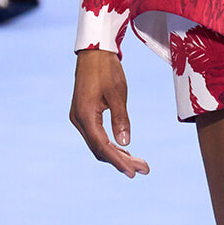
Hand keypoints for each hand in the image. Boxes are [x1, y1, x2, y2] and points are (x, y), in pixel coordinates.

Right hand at [70, 48, 149, 177]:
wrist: (94, 52)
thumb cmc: (106, 69)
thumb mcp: (117, 93)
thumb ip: (121, 118)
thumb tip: (125, 143)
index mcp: (85, 115)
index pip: (102, 146)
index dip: (118, 161)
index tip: (133, 172)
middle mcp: (79, 120)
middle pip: (99, 149)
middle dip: (121, 161)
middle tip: (144, 169)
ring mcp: (79, 118)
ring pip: (97, 145)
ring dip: (117, 155)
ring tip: (139, 164)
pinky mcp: (84, 114)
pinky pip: (96, 136)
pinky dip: (110, 145)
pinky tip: (125, 151)